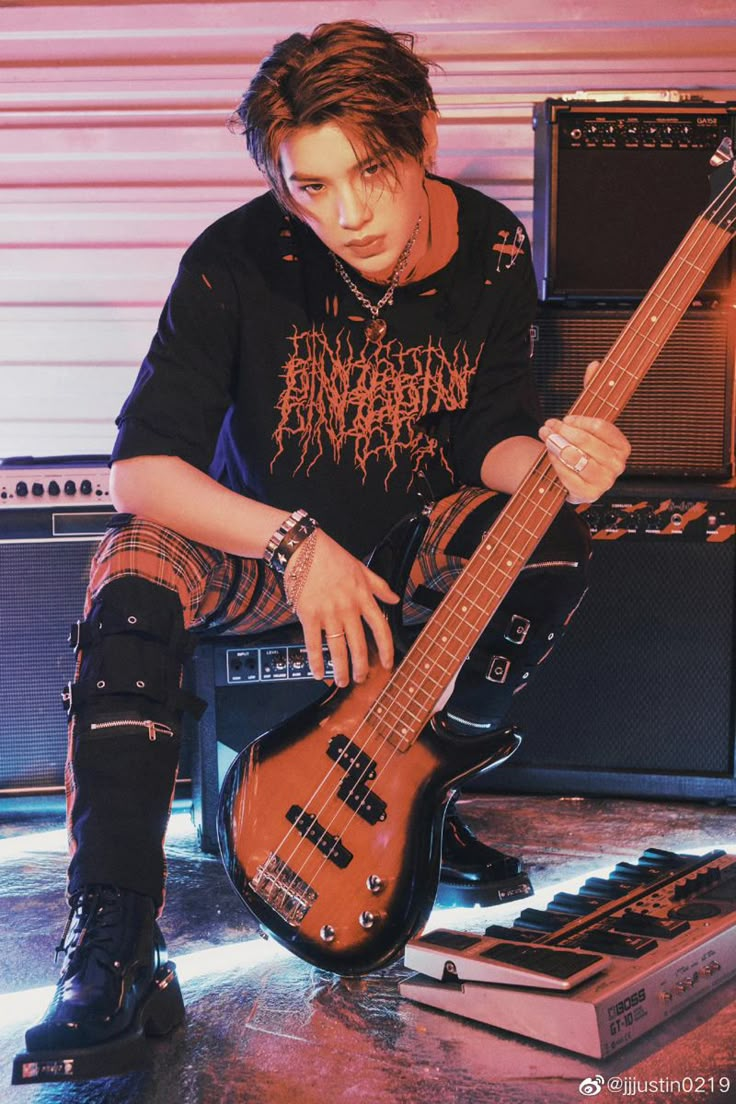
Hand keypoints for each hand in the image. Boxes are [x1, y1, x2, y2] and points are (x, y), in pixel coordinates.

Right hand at [286, 530, 398, 687]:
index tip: (386, 664)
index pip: (381, 629)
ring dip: (340, 670)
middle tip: (360, 679)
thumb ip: (380, 586)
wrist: (304, 548)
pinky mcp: (309, 615)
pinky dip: (316, 662)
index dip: (386, 650)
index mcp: (363, 598)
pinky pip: (314, 644)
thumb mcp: (362, 568)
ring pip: (338, 650)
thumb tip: (394, 598)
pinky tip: (317, 672)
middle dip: (361, 668)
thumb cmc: (332, 556)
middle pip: (359, 646)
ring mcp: (329, 614)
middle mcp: (348, 609)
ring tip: (341, 681)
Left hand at [538, 361, 630, 503]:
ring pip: (577, 459)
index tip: (567, 417)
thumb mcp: (585, 419)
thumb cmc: (579, 445)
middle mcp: (618, 466)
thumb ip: (591, 392)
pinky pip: (568, 477)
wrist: (567, 473)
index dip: (581, 421)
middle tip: (549, 425)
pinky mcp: (588, 495)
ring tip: (547, 438)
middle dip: (564, 432)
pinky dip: (556, 464)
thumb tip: (595, 364)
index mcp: (622, 446)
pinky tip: (550, 456)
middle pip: (588, 444)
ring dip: (557, 447)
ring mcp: (604, 482)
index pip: (603, 428)